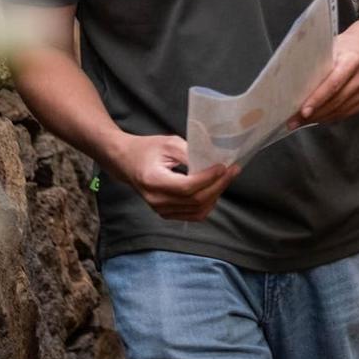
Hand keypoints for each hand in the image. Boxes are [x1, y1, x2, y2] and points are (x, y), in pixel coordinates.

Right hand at [109, 132, 238, 222]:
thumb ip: (190, 154)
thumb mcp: (169, 144)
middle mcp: (156, 200)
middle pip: (195, 200)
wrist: (126, 162)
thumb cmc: (147, 149)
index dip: (208, 178)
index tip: (223, 167)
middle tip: (232, 171)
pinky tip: (214, 190)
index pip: (187, 187)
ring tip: (226, 178)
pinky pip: (192, 215)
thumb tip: (213, 162)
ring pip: (197, 209)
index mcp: (154, 181)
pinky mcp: (166, 213)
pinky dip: (207, 204)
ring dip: (215, 195)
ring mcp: (160, 209)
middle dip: (218, 186)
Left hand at [292, 20, 358, 127]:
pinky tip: (318, 116)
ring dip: (320, 117)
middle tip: (294, 120)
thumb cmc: (346, 46)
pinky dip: (330, 116)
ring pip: (341, 110)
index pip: (334, 84)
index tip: (303, 111)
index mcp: (353, 59)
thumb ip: (317, 63)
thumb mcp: (331, 47)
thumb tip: (294, 82)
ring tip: (302, 121)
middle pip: (336, 100)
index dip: (317, 99)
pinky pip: (346, 113)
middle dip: (314, 112)